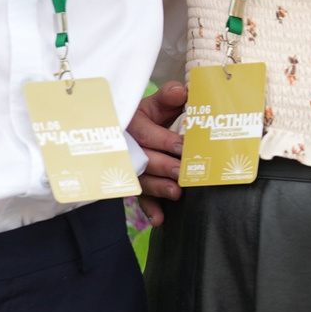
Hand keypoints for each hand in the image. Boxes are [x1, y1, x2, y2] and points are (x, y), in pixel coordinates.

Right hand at [128, 81, 185, 226]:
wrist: (128, 130)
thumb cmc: (148, 116)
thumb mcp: (156, 104)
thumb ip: (169, 97)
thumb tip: (182, 91)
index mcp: (132, 124)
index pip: (146, 134)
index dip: (165, 141)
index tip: (183, 147)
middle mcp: (127, 148)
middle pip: (144, 160)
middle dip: (164, 167)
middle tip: (182, 173)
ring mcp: (129, 169)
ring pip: (142, 180)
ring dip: (158, 188)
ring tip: (176, 193)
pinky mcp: (133, 185)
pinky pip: (140, 199)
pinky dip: (150, 209)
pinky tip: (160, 220)